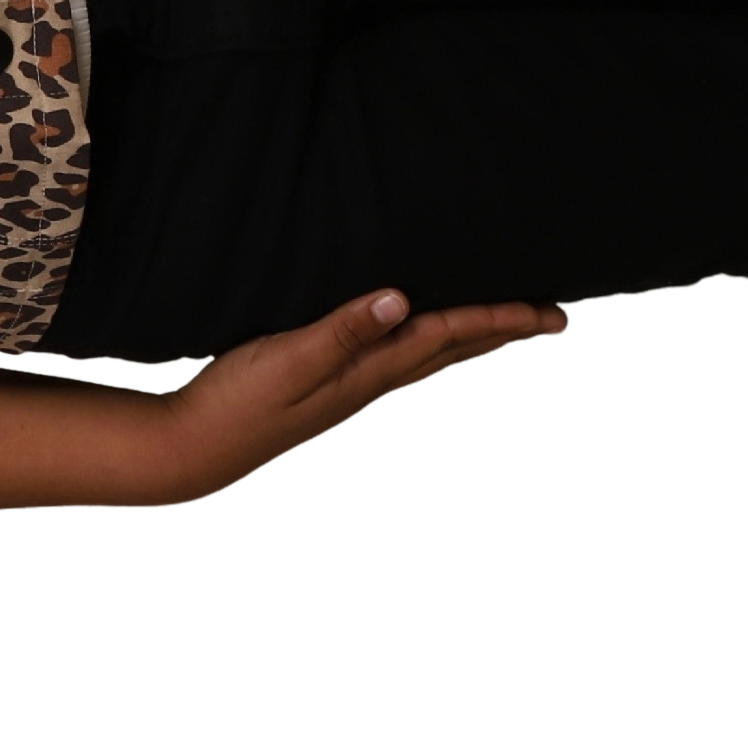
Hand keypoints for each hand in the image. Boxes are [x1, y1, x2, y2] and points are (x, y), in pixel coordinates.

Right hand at [156, 287, 569, 503]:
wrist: (190, 448)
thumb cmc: (232, 404)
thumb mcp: (285, 359)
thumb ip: (342, 330)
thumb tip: (400, 299)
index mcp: (366, 372)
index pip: (445, 335)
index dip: (496, 316)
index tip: (544, 308)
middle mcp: (367, 382)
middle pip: (452, 349)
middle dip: (505, 329)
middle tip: (558, 317)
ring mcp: (347, 388)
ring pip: (429, 356)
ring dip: (473, 337)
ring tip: (508, 324)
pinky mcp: (325, 387)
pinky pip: (396, 360)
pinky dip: (426, 344)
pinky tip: (418, 341)